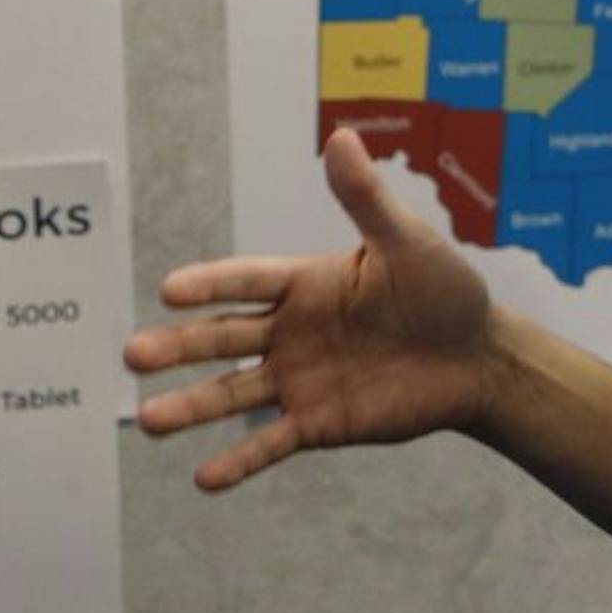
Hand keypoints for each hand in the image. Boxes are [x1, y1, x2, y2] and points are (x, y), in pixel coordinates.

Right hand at [124, 128, 498, 489]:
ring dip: (192, 406)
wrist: (479, 357)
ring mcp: (300, 378)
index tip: (170, 290)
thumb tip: (340, 135)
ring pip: (233, 393)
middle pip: (223, 339)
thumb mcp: (407, 242)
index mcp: (307, 284)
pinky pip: (271, 443)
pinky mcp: (318, 422)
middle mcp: (292, 331)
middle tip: (133, 355)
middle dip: (179, 347)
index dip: (211, 285)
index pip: (247, 282)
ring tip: (149, 420)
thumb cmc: (445, 291)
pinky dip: (239, 460)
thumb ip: (366, 199)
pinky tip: (203, 477)